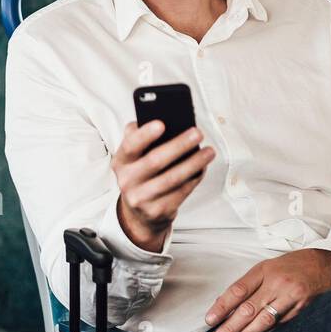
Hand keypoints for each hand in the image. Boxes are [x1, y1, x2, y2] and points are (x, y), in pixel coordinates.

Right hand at [113, 120, 215, 251]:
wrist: (139, 213)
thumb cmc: (141, 174)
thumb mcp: (134, 157)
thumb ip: (140, 137)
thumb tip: (162, 119)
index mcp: (121, 162)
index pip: (130, 146)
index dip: (145, 135)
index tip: (162, 123)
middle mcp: (127, 181)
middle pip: (155, 161)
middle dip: (179, 145)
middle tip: (198, 133)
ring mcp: (141, 198)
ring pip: (172, 178)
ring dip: (194, 163)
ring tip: (209, 151)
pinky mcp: (158, 211)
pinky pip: (181, 192)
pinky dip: (195, 178)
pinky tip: (203, 167)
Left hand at [204, 248, 330, 331]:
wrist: (329, 263)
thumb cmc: (296, 265)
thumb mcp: (270, 266)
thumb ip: (250, 284)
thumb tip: (225, 304)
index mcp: (265, 270)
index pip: (238, 290)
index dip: (222, 307)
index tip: (210, 320)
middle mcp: (277, 283)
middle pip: (248, 308)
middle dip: (230, 327)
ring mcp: (290, 297)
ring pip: (264, 320)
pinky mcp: (301, 309)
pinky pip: (279, 325)